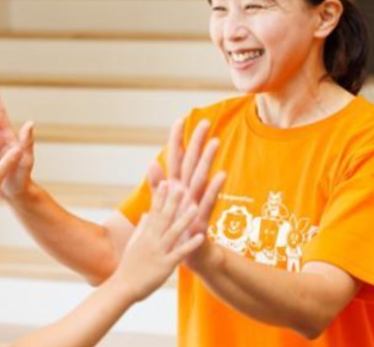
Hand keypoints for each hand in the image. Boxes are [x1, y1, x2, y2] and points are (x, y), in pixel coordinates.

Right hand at [111, 181, 203, 301]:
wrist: (124, 287)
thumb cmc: (129, 266)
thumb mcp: (133, 243)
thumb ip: (141, 227)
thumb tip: (146, 213)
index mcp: (146, 234)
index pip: (154, 211)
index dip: (160, 196)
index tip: (167, 181)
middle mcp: (152, 240)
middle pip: (164, 217)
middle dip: (173, 201)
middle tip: (182, 186)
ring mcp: (159, 252)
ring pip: (173, 232)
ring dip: (185, 219)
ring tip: (195, 206)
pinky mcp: (165, 265)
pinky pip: (180, 253)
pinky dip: (190, 245)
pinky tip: (201, 237)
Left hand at [146, 118, 225, 267]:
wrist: (192, 255)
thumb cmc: (178, 229)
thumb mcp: (163, 206)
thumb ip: (158, 185)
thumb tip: (152, 163)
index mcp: (176, 187)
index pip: (176, 158)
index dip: (176, 139)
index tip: (180, 119)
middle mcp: (188, 191)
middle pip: (192, 162)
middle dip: (197, 142)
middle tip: (205, 122)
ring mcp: (197, 203)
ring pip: (202, 178)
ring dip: (208, 160)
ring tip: (215, 141)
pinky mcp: (202, 218)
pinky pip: (209, 201)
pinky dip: (214, 188)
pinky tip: (222, 174)